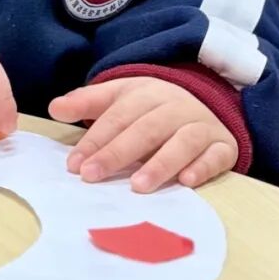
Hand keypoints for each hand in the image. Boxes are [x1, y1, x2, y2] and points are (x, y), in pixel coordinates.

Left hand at [48, 77, 237, 192]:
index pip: (117, 116)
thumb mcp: (119, 97)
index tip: (74, 165)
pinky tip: (187, 182)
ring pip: (182, 141)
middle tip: (93, 177)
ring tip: (138, 187)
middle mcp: (174, 106)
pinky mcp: (224, 145)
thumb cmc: (151, 108)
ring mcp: (201, 125)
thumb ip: (87, 103)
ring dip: (160, 164)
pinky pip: (216, 155)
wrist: (205, 102)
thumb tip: (54, 108)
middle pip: (145, 129)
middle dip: (117, 153)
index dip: (95, 140)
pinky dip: (202, 167)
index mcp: (145, 92)